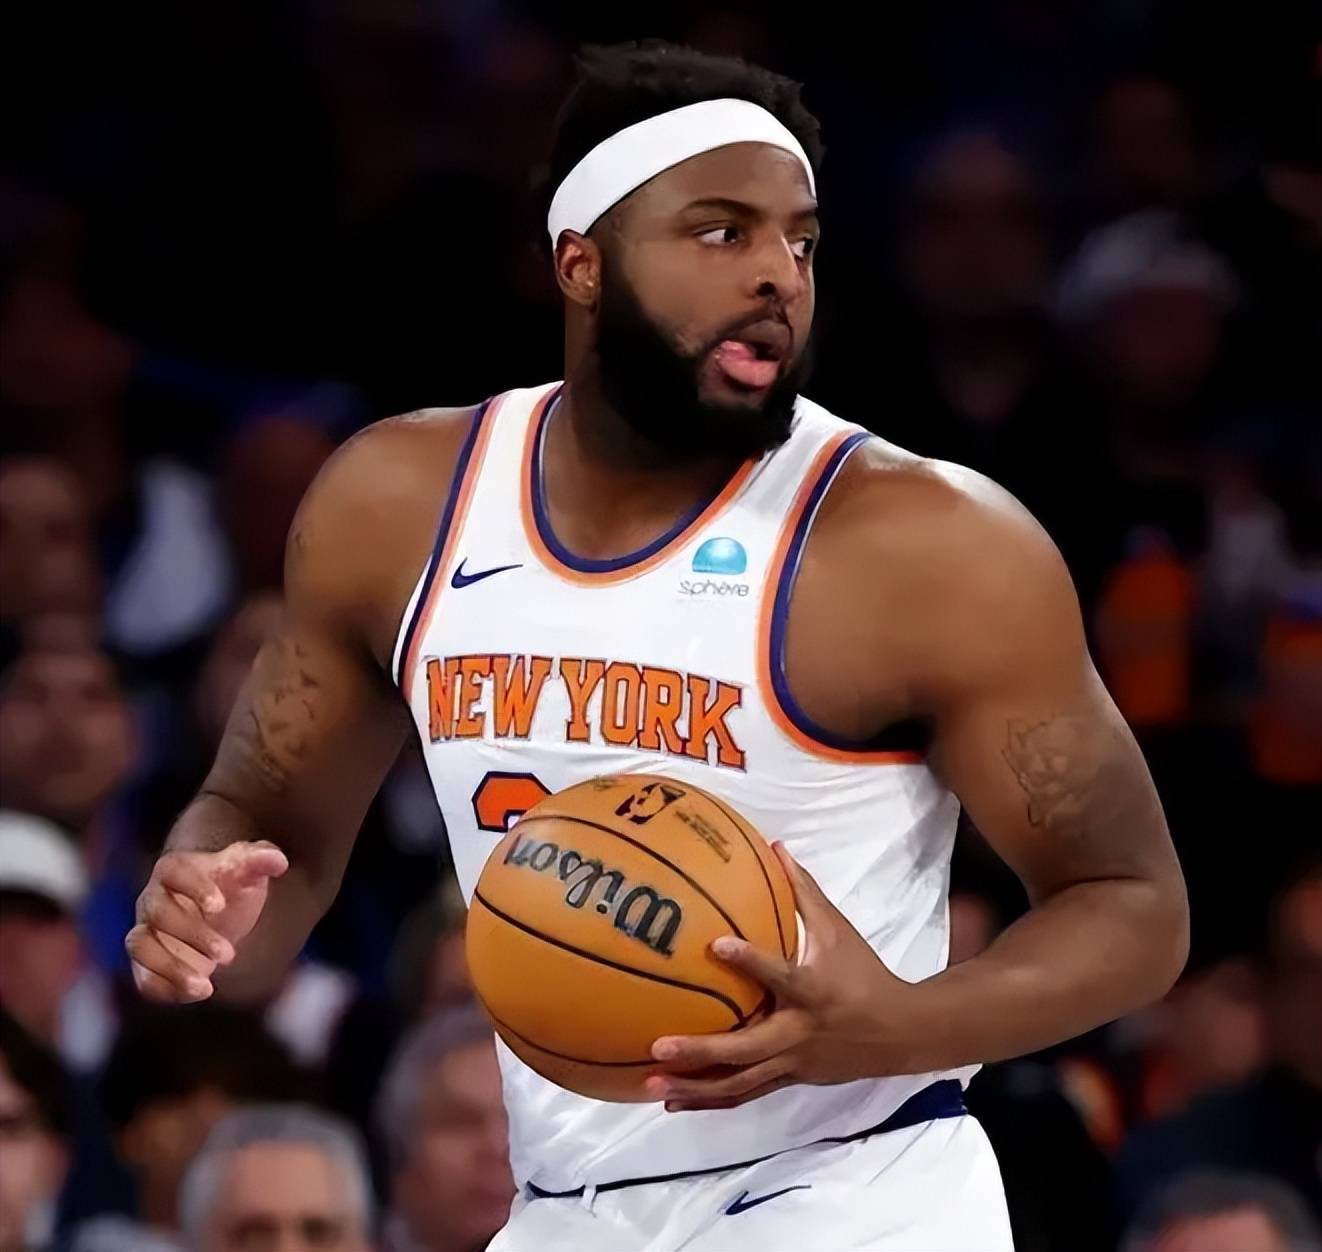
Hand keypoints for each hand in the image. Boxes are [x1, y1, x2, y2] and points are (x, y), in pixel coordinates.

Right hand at [125, 841, 288, 1002]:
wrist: (223, 917)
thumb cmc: (232, 887)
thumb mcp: (249, 871)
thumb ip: (261, 860)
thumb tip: (278, 860)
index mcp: (174, 869)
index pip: (173, 870)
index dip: (193, 888)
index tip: (220, 906)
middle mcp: (152, 899)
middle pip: (159, 913)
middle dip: (194, 935)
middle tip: (229, 954)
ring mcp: (145, 932)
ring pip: (140, 945)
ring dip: (171, 966)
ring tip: (205, 984)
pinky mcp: (147, 964)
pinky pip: (143, 978)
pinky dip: (166, 988)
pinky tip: (200, 992)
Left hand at [647, 843, 922, 1110]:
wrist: (900, 1033)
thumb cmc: (863, 973)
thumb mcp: (839, 930)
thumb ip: (804, 892)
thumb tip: (776, 847)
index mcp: (811, 991)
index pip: (779, 975)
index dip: (750, 961)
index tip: (716, 945)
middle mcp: (798, 1032)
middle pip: (745, 1050)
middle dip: (701, 1051)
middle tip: (659, 1046)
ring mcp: (793, 1063)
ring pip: (740, 1084)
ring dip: (696, 1088)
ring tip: (654, 1087)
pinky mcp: (790, 1080)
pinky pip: (746, 1094)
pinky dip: (710, 1100)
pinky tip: (675, 1102)